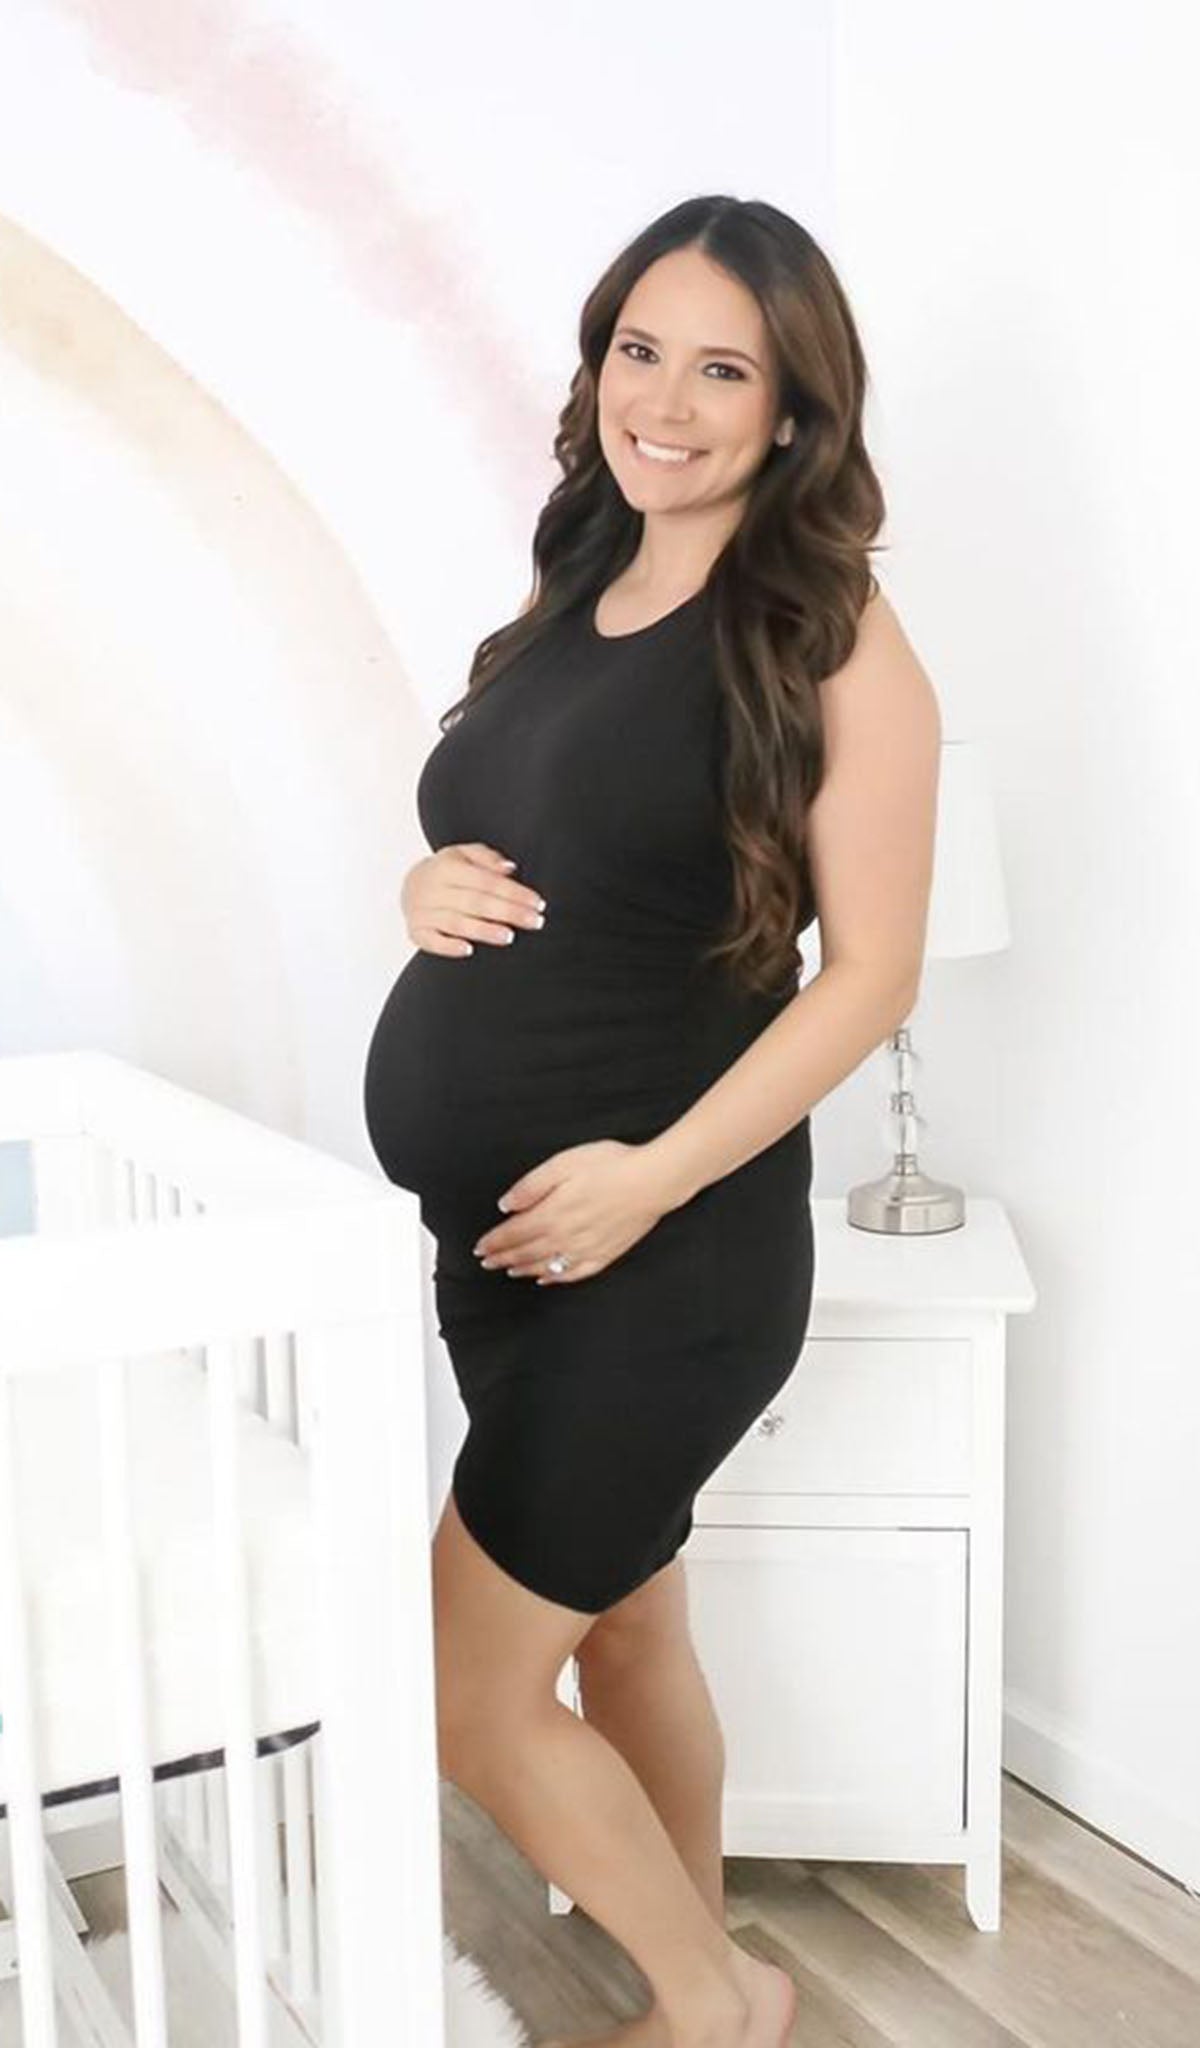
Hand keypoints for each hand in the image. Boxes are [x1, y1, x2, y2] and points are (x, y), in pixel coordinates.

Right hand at [401, 842, 545, 956]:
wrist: (410, 886)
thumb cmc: (448, 871)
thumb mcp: (464, 854)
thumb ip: (487, 858)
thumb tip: (509, 869)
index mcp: (446, 867)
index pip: (486, 881)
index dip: (513, 892)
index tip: (537, 903)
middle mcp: (432, 889)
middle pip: (476, 902)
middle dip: (508, 912)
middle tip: (535, 922)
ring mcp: (421, 912)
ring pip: (456, 923)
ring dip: (484, 931)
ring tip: (509, 937)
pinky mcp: (416, 932)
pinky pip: (431, 942)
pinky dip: (449, 947)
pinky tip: (469, 950)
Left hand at [472, 1140, 674, 1284]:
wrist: (654, 1180)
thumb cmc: (612, 1166)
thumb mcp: (563, 1163)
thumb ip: (531, 1186)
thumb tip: (506, 1205)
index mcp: (552, 1213)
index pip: (513, 1233)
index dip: (494, 1241)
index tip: (479, 1247)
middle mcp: (566, 1237)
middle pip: (526, 1252)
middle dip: (503, 1258)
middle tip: (487, 1261)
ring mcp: (586, 1249)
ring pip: (547, 1266)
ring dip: (523, 1269)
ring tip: (509, 1270)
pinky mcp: (605, 1254)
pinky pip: (574, 1274)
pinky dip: (556, 1278)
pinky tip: (546, 1278)